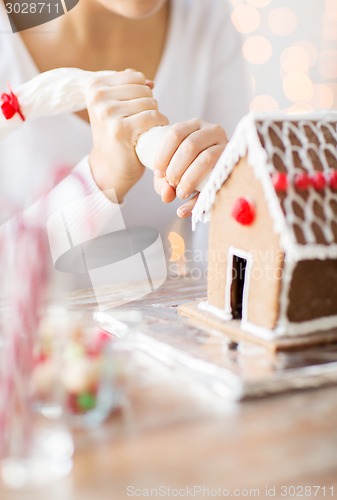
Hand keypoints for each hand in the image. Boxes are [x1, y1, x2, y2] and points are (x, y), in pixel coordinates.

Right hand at [87, 69, 168, 201]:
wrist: (109, 167)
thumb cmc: (116, 135)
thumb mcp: (115, 106)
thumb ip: (128, 87)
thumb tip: (150, 82)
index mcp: (94, 86)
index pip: (136, 77)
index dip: (142, 93)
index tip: (133, 110)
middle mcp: (98, 97)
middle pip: (144, 89)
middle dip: (148, 105)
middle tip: (139, 122)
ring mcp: (108, 113)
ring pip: (150, 102)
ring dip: (154, 116)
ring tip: (143, 128)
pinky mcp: (121, 129)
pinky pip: (153, 116)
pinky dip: (159, 124)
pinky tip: (153, 132)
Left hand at [152, 119, 227, 217]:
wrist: (211, 178)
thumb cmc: (185, 172)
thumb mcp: (171, 174)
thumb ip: (164, 184)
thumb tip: (167, 195)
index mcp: (193, 126)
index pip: (176, 133)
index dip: (163, 154)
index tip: (158, 173)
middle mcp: (211, 131)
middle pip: (190, 146)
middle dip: (176, 168)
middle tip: (170, 183)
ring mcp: (225, 145)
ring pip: (206, 158)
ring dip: (189, 178)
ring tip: (180, 192)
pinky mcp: (232, 163)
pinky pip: (217, 177)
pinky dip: (200, 195)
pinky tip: (185, 208)